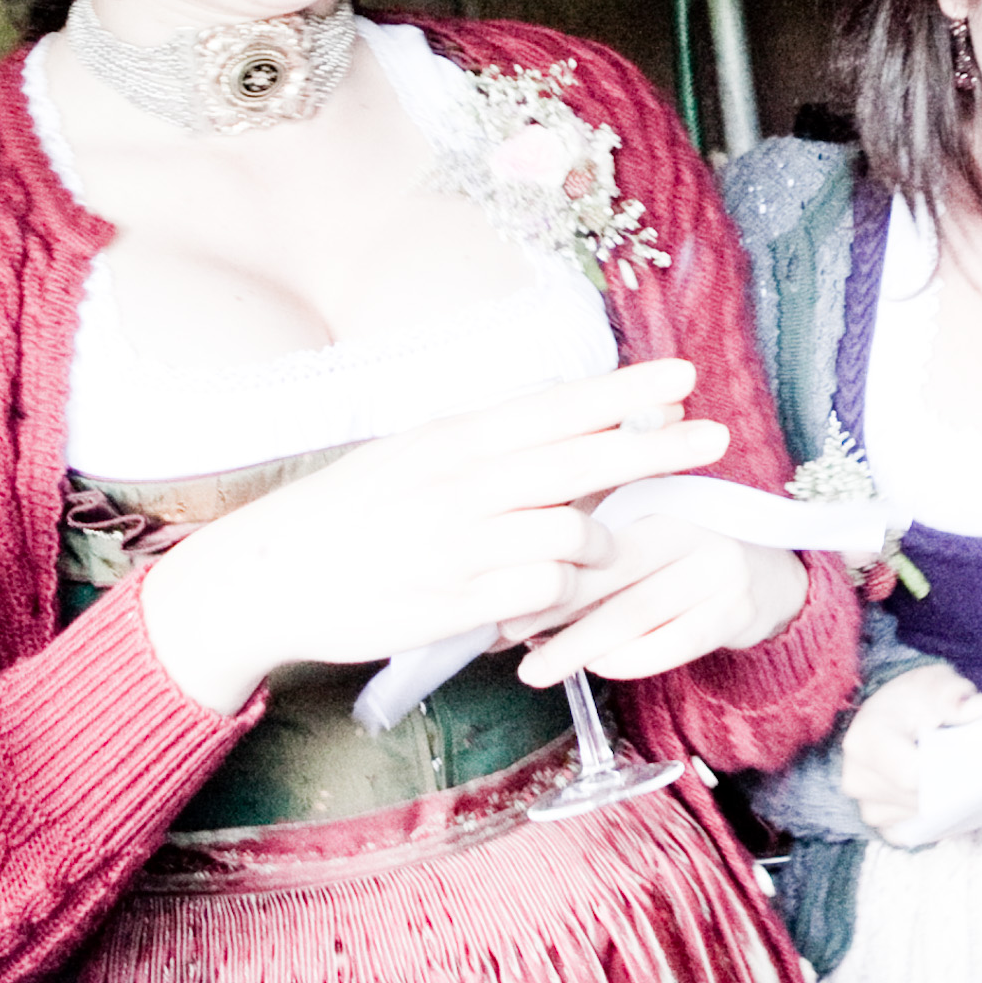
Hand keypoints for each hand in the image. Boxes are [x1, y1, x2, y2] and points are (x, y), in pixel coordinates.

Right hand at [138, 360, 727, 714]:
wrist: (265, 576)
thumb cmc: (345, 513)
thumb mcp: (411, 456)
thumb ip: (487, 446)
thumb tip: (567, 422)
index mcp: (451, 441)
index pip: (554, 408)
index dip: (623, 393)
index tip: (682, 377)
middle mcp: (459, 486)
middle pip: (579, 463)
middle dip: (654, 449)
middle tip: (716, 438)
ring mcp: (458, 547)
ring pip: (569, 538)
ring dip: (594, 548)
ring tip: (583, 557)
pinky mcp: (453, 606)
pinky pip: (540, 598)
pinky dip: (557, 598)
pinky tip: (540, 599)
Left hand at [508, 510, 810, 687]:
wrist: (772, 574)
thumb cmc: (685, 550)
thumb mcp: (646, 522)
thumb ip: (593, 531)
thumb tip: (513, 570)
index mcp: (663, 493)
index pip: (596, 527)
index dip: (545, 563)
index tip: (501, 593)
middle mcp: (695, 524)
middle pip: (611, 570)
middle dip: (552, 607)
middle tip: (505, 635)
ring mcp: (721, 567)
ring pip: (637, 612)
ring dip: (580, 645)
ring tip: (537, 670)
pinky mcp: (738, 610)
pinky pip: (676, 642)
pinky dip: (631, 659)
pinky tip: (598, 668)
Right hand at [841, 664, 981, 841]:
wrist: (893, 714)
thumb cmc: (915, 698)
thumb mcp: (934, 683)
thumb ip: (954, 695)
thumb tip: (977, 707)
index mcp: (865, 738)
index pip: (910, 774)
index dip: (944, 771)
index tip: (968, 761)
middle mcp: (856, 777)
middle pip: (917, 800)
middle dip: (947, 787)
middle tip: (968, 767)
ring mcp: (865, 805)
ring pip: (919, 817)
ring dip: (941, 803)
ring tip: (952, 776)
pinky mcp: (879, 823)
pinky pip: (914, 831)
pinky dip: (933, 818)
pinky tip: (945, 798)